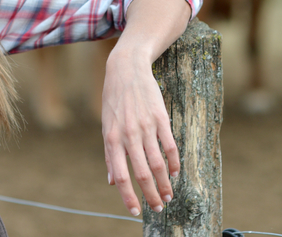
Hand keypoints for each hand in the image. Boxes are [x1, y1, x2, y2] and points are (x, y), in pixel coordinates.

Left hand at [102, 46, 177, 215]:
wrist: (127, 69)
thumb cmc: (114, 100)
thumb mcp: (106, 125)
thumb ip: (110, 154)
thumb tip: (111, 181)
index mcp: (112, 138)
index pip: (121, 176)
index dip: (128, 196)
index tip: (135, 211)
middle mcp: (128, 135)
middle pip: (142, 173)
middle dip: (151, 195)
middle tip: (158, 208)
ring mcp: (146, 126)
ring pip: (158, 163)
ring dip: (164, 183)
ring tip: (168, 196)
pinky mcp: (160, 118)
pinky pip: (169, 146)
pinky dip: (174, 163)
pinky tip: (175, 173)